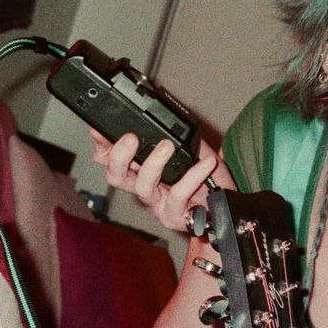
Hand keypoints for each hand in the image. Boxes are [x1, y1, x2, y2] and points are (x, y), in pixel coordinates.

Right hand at [89, 131, 233, 231]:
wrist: (226, 200)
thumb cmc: (205, 174)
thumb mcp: (187, 145)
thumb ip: (169, 132)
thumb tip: (160, 110)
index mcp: (139, 169)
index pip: (109, 159)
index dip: (102, 145)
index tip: (101, 130)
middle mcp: (144, 187)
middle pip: (115, 176)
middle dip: (118, 156)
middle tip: (130, 138)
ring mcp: (157, 205)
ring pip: (142, 187)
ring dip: (153, 164)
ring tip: (167, 146)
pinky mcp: (174, 217)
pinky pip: (178, 196)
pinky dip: (192, 177)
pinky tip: (205, 163)